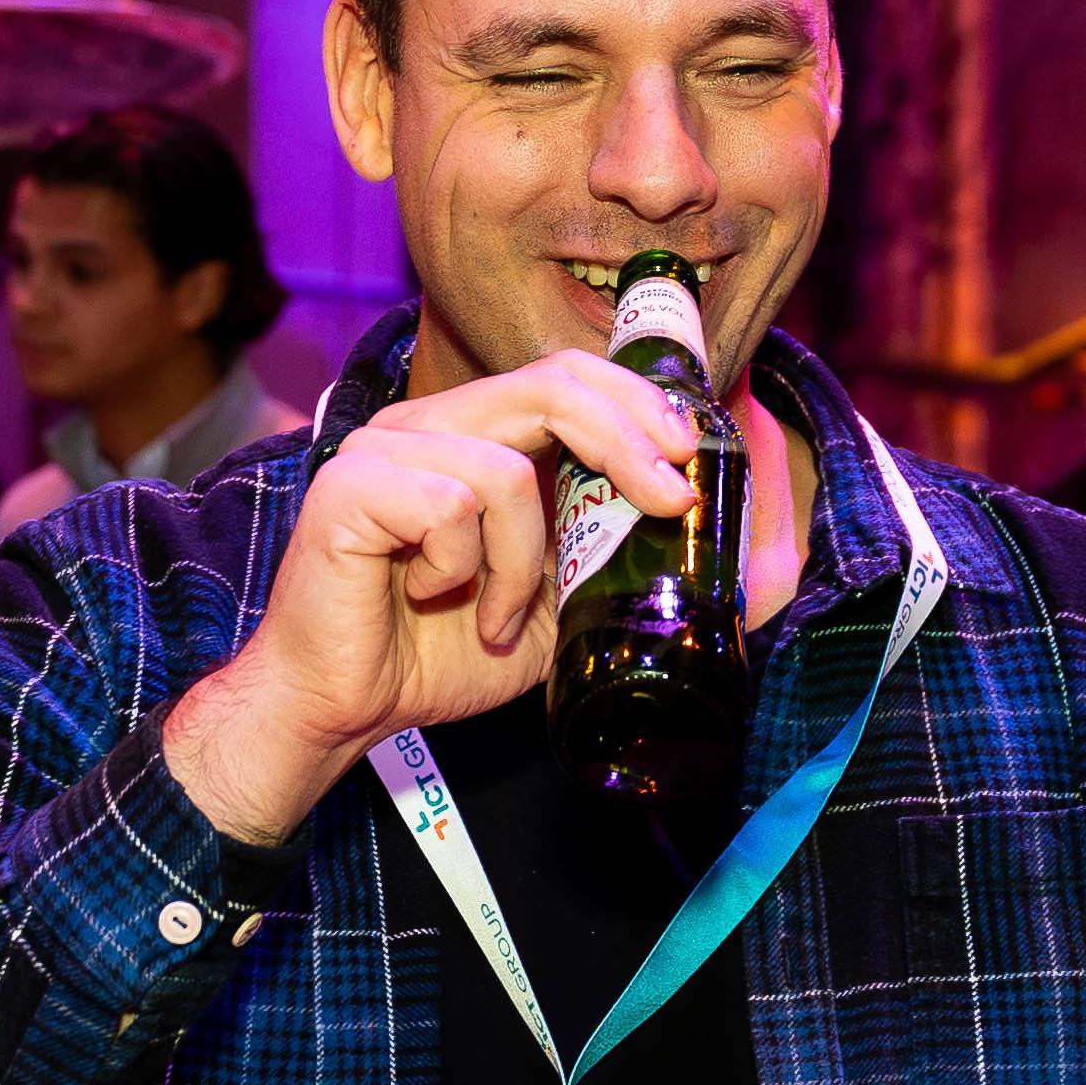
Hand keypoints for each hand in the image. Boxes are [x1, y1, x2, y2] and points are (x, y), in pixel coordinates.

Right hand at [159, 352, 707, 841]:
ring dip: (522, 562)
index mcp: (476, 437)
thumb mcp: (560, 613)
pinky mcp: (351, 486)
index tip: (690, 453)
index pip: (567, 376)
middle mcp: (428, 425)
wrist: (340, 708)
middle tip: (668, 501)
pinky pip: (451, 504)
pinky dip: (464, 567)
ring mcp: (384, 448)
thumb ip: (623, 573)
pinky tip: (431, 598)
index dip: (637, 401)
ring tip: (496, 615)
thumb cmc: (438, 655)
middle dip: (627, 437)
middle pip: (550, 384)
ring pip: (505, 469)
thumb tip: (745, 564)